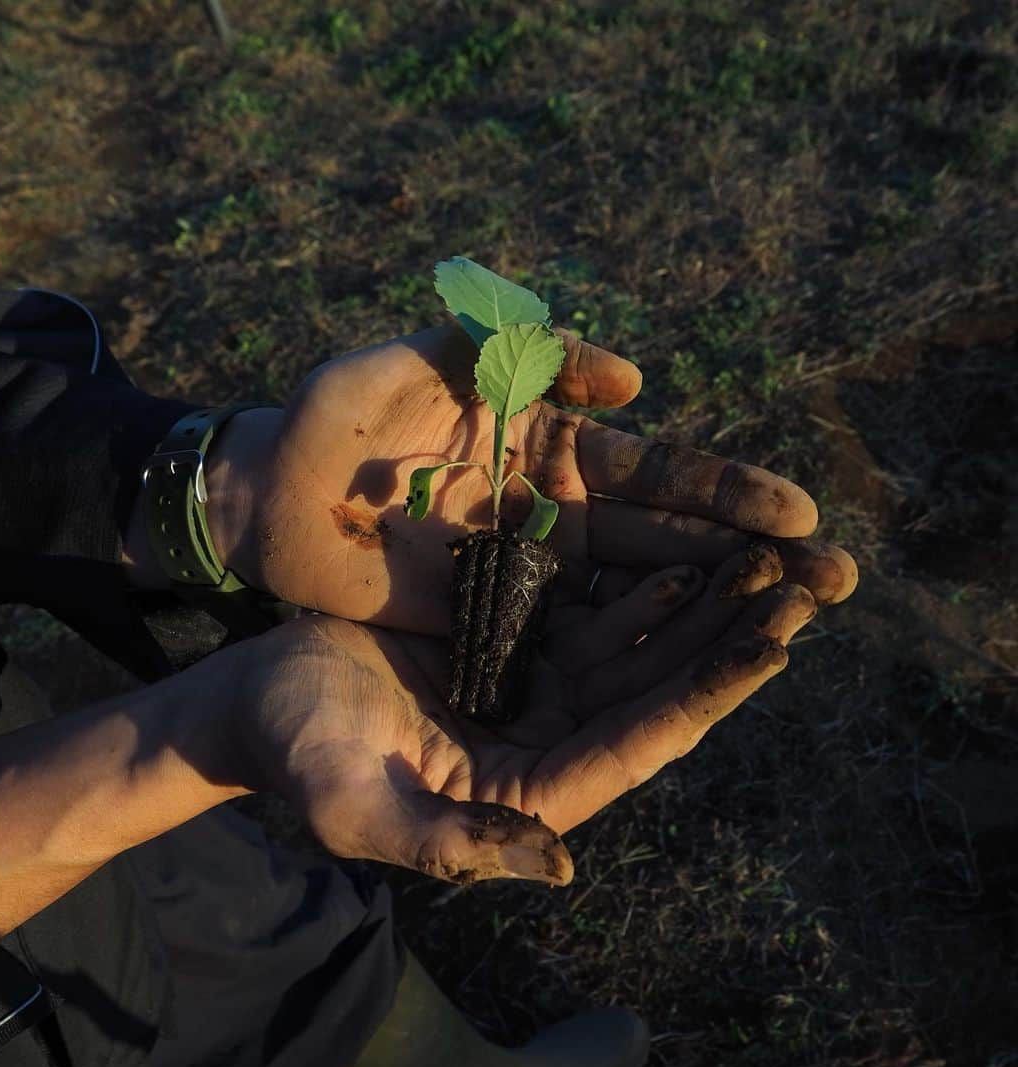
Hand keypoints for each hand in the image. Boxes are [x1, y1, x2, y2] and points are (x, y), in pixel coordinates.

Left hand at [207, 325, 856, 633]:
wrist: (270, 501)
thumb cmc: (328, 423)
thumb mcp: (412, 365)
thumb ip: (511, 351)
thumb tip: (633, 381)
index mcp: (550, 443)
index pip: (657, 472)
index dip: (728, 493)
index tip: (797, 516)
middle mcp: (558, 509)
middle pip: (671, 539)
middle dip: (753, 558)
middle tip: (840, 580)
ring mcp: (533, 571)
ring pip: (639, 594)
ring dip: (714, 611)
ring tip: (796, 627)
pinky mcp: (500, 619)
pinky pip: (578, 637)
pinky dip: (636, 651)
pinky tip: (699, 671)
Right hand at [223, 542, 815, 883]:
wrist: (256, 701)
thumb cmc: (295, 754)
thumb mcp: (358, 805)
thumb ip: (451, 844)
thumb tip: (560, 869)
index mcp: (524, 797)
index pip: (634, 747)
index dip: (704, 698)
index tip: (774, 648)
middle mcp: (546, 750)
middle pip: (656, 696)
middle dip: (728, 646)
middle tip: (802, 590)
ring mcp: (534, 698)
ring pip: (638, 655)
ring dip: (702, 613)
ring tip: (765, 563)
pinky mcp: (515, 653)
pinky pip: (594, 622)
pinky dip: (644, 593)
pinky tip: (688, 557)